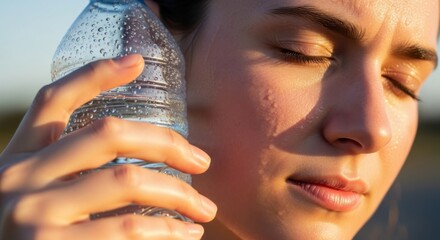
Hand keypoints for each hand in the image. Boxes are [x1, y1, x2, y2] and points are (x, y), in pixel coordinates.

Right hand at [0, 55, 215, 239]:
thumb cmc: (30, 236)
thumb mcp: (33, 195)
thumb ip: (63, 170)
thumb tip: (132, 153)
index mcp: (19, 158)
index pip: (53, 99)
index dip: (95, 74)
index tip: (137, 62)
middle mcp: (20, 178)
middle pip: (108, 133)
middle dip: (166, 143)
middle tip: (202, 162)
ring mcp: (32, 214)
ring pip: (127, 180)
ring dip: (178, 194)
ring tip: (203, 209)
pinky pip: (127, 229)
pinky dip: (167, 231)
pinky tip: (185, 234)